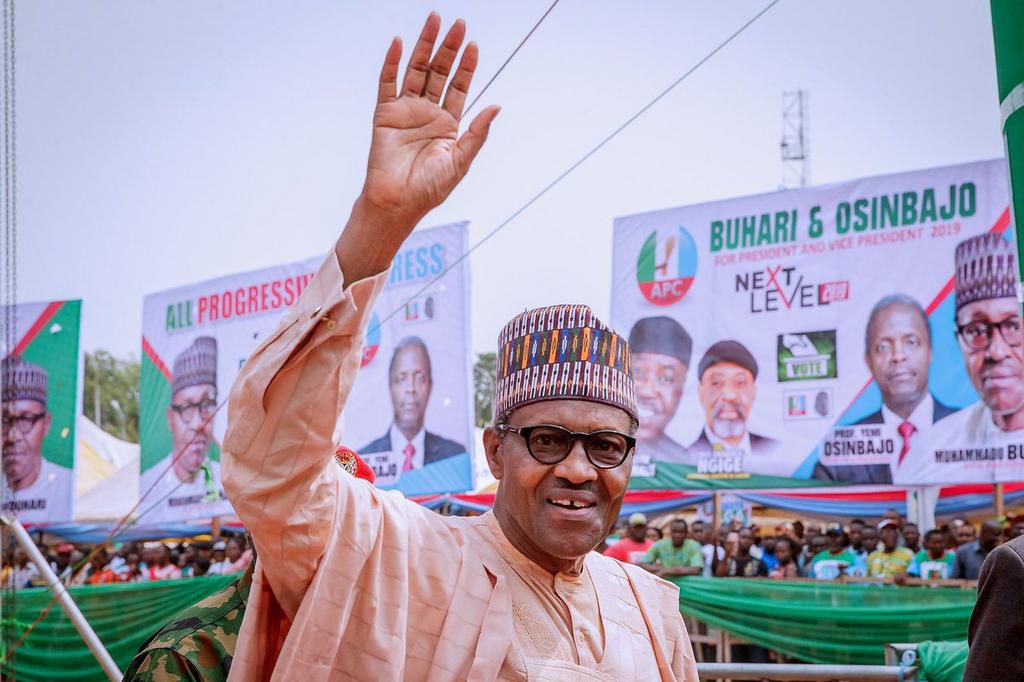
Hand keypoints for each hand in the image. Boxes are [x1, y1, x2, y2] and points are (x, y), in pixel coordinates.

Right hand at [339, 14, 499, 280]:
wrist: (398, 203)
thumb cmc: (429, 189)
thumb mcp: (460, 162)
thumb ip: (477, 134)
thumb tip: (496, 107)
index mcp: (448, 124)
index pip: (459, 87)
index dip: (466, 67)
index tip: (473, 46)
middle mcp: (427, 113)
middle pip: (439, 72)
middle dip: (448, 48)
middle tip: (457, 24)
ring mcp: (405, 111)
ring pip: (416, 71)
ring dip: (423, 46)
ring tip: (433, 22)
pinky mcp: (385, 114)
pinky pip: (388, 83)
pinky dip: (392, 63)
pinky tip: (399, 43)